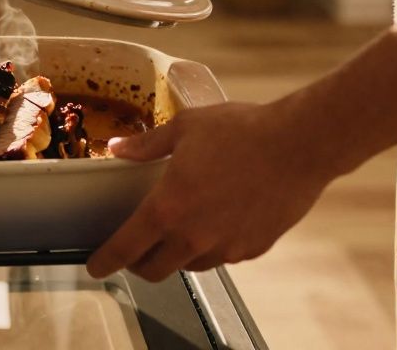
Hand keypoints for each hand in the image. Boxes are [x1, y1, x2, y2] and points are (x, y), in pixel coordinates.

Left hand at [86, 100, 337, 280]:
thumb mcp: (185, 128)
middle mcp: (193, 236)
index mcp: (168, 207)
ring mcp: (225, 247)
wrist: (300, 145)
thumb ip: (147, 145)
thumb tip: (119, 148)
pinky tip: (216, 221)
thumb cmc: (242, 131)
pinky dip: (211, 246)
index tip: (97, 266)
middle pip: (154, 269)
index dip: (106, 260)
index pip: (126, 247)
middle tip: (136, 248)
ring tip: (178, 229)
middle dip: (139, 263)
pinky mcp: (253, 249)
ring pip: (188, 265)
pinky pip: (221, 257)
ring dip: (176, 254)